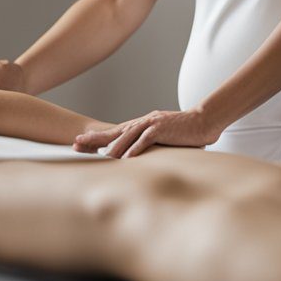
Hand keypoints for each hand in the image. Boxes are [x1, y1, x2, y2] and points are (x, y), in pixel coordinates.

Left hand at [71, 108, 221, 158]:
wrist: (204, 120)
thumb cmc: (186, 132)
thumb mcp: (164, 138)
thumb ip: (150, 146)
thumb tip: (138, 159)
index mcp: (141, 125)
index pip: (115, 132)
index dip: (97, 138)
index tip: (80, 143)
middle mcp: (143, 122)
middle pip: (114, 132)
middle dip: (94, 139)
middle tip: (76, 144)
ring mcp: (151, 124)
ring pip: (126, 136)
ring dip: (112, 148)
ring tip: (97, 158)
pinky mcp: (161, 129)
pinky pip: (144, 140)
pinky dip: (134, 149)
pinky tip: (125, 158)